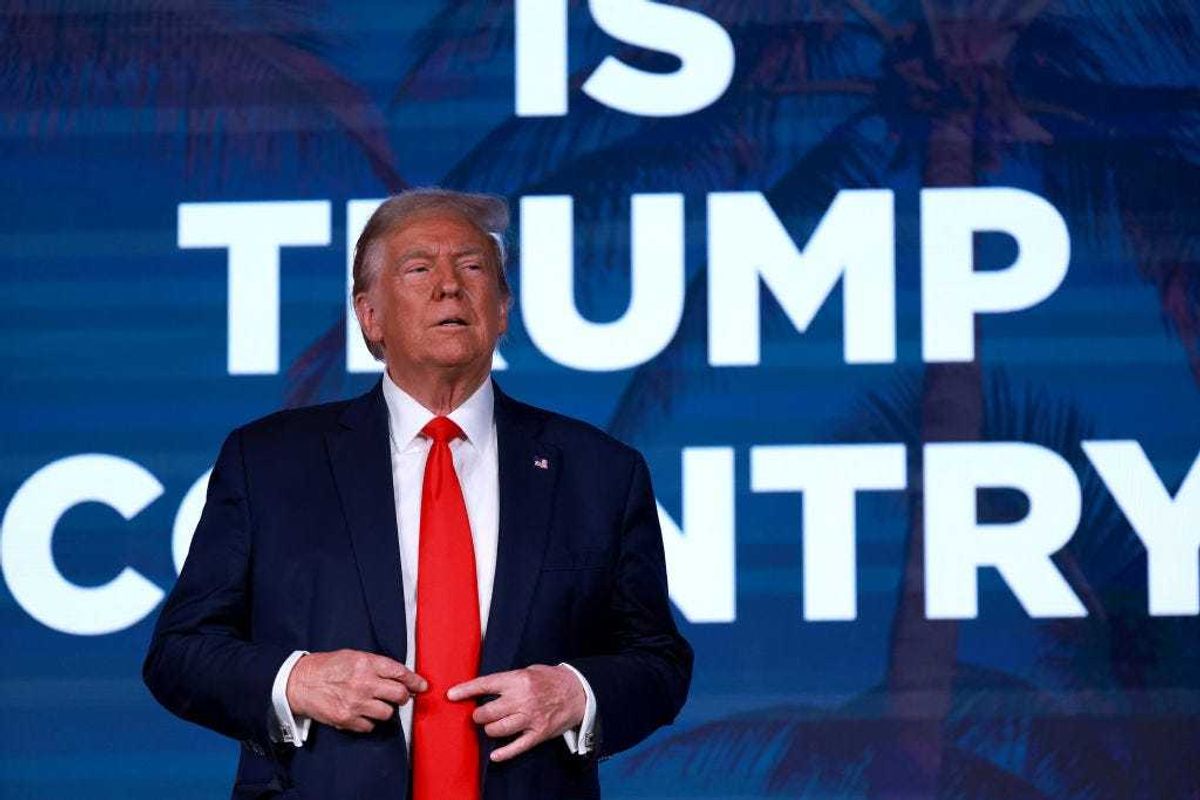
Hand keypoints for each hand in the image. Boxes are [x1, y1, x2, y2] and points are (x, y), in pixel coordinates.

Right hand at [286, 649, 426, 732]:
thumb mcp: (354, 656)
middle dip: (404, 696)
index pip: (400, 673)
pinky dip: (369, 721)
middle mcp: (364, 683)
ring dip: (385, 710)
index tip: (422, 686)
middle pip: (400, 695)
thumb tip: (399, 676)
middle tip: (400, 696)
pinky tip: (361, 712)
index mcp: (366, 664)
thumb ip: (376, 665)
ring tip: (375, 704)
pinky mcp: (347, 719)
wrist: (300, 683)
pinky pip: (370, 726)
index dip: (415, 680)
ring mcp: (356, 703)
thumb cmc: (328, 667)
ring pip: (388, 713)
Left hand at [447, 664, 584, 761]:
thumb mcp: (529, 671)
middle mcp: (522, 699)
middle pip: (487, 712)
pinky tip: (495, 755)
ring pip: (497, 730)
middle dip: (478, 715)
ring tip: (492, 726)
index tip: (451, 695)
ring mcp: (530, 718)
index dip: (466, 690)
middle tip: (480, 714)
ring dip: (489, 730)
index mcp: (518, 680)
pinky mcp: (538, 734)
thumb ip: (508, 681)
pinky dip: (503, 753)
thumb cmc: (550, 679)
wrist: (578, 692)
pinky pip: (516, 747)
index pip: (485, 685)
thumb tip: (484, 689)